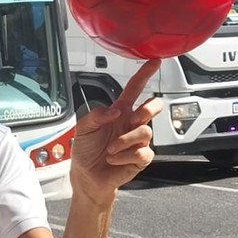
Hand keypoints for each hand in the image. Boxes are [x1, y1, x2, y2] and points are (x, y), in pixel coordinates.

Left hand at [70, 59, 163, 206]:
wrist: (86, 176)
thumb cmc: (86, 151)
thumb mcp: (83, 129)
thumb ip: (95, 115)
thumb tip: (114, 111)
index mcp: (119, 112)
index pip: (135, 89)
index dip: (144, 74)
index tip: (154, 61)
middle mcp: (130, 124)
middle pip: (153, 107)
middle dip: (149, 109)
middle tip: (134, 117)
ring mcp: (137, 141)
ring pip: (145, 132)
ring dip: (125, 141)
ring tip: (110, 150)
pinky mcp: (141, 158)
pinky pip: (142, 153)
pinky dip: (125, 156)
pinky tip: (114, 159)